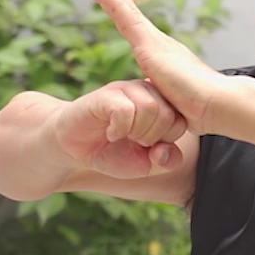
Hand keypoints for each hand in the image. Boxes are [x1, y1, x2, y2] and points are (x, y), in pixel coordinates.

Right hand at [49, 79, 187, 179]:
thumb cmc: (111, 152)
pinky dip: (120, 128)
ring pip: (150, 108)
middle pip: (167, 114)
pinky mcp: (106, 94)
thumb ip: (165, 161)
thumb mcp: (144, 164)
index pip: (181, 120)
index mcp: (160, 104)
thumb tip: (165, 151)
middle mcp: (146, 91)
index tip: (147, 147)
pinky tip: (111, 133)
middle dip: (151, 138)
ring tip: (122, 136)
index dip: (166, 141)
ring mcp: (126, 90)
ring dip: (137, 132)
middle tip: (133, 142)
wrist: (74, 148)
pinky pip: (126, 109)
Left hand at [85, 0, 225, 133]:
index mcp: (163, 56)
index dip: (123, 11)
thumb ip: (165, 100)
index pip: (137, 29)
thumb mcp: (174, 104)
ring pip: (127, 9)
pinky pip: (126, 18)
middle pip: (131, 12)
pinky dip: (112, 1)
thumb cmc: (201, 112)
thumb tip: (163, 108)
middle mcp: (160, 43)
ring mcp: (155, 42)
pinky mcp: (150, 45)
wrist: (217, 105)